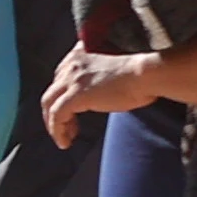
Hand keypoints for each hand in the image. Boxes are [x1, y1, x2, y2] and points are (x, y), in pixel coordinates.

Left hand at [44, 45, 164, 147]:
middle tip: (67, 126)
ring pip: (49, 104)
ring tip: (64, 137)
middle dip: (55, 111)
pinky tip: (65, 142)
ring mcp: (72, 79)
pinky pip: (57, 116)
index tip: (69, 110)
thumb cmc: (140, 74)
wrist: (147, 74)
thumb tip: (93, 97)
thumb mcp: (112, 69)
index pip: (60, 76)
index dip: (61, 95)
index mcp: (80, 53)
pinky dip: (57, 131)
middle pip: (52, 91)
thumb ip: (97, 78)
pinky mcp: (75, 95)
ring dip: (54, 124)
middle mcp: (72, 63)